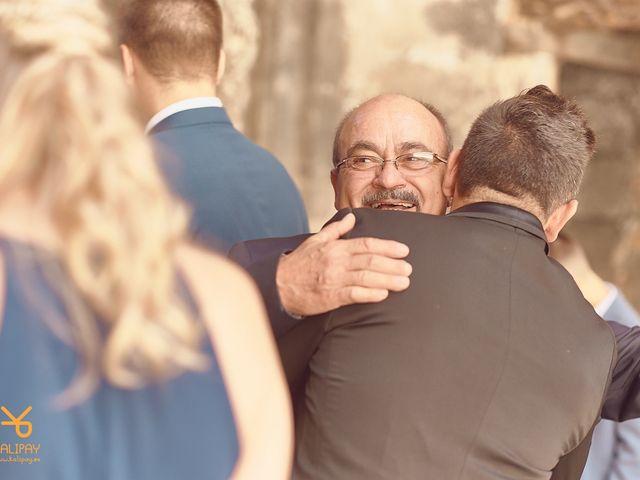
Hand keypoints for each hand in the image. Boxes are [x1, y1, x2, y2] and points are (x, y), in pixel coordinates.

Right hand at [276, 213, 411, 316]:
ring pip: (367, 278)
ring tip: (404, 283)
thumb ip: (336, 229)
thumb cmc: (299, 263)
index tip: (404, 250)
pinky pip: (355, 294)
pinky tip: (383, 294)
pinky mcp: (331, 297)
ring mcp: (335, 279)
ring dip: (388, 280)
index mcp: (336, 248)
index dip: (388, 247)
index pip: (367, 244)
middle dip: (393, 265)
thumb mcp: (316, 240)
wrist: (279, 285)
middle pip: (371, 261)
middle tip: (409, 269)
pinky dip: (370, 294)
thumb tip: (352, 217)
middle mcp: (337, 262)